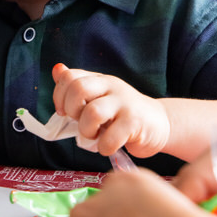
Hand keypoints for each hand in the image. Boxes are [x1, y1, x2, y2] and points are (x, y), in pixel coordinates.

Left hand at [52, 63, 169, 156]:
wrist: (159, 123)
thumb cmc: (123, 114)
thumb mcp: (100, 97)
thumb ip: (78, 86)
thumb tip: (57, 69)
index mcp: (100, 79)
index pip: (69, 77)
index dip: (60, 96)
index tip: (64, 112)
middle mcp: (112, 86)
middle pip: (78, 89)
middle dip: (72, 111)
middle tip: (80, 122)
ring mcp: (124, 103)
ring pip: (92, 113)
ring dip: (87, 131)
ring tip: (94, 136)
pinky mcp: (134, 122)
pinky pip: (109, 138)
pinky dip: (104, 147)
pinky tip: (109, 146)